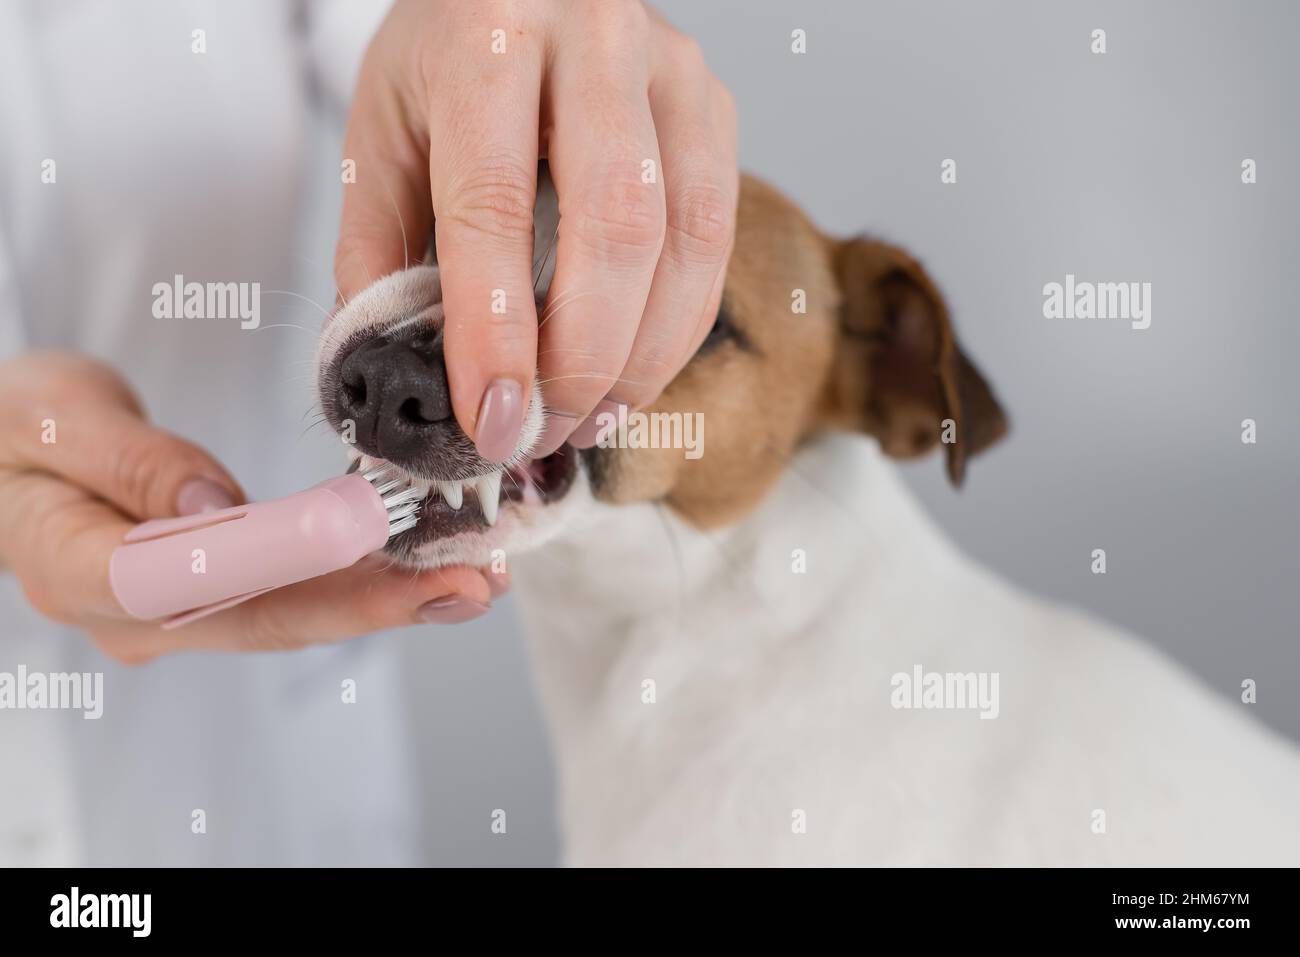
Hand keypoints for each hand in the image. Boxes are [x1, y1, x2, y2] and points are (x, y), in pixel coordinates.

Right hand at [0, 353, 497, 663]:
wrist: (13, 458)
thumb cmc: (19, 430)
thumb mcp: (49, 415)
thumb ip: (127, 459)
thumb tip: (211, 507)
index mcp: (73, 566)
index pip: (183, 581)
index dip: (278, 560)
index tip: (359, 533)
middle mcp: (135, 614)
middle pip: (265, 614)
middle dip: (373, 601)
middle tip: (467, 582)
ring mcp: (180, 616)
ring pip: (293, 612)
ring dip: (388, 596)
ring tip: (476, 578)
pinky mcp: (216, 598)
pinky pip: (297, 595)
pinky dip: (366, 581)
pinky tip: (431, 570)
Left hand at [334, 0, 737, 460]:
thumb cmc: (447, 56)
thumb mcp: (384, 131)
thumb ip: (380, 248)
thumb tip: (397, 375)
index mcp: (489, 36)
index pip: (497, 204)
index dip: (496, 330)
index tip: (490, 420)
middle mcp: (595, 39)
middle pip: (614, 226)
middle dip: (581, 357)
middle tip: (540, 431)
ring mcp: (673, 71)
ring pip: (682, 241)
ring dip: (638, 357)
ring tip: (584, 419)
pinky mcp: (716, 110)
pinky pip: (714, 242)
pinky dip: (675, 328)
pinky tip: (629, 373)